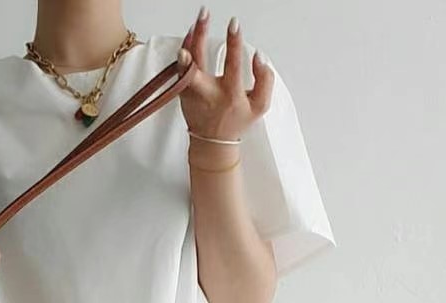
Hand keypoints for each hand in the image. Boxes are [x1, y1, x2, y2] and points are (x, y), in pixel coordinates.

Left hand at [177, 8, 272, 141]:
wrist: (212, 143)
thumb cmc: (235, 122)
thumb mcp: (259, 107)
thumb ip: (265, 80)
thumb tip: (259, 56)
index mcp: (230, 95)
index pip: (233, 64)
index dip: (234, 43)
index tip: (234, 25)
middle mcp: (208, 93)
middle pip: (200, 61)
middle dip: (200, 37)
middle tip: (204, 16)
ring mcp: (192, 92)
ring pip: (186, 61)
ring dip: (190, 38)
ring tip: (198, 20)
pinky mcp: (182, 92)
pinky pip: (180, 66)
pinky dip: (185, 48)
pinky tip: (190, 34)